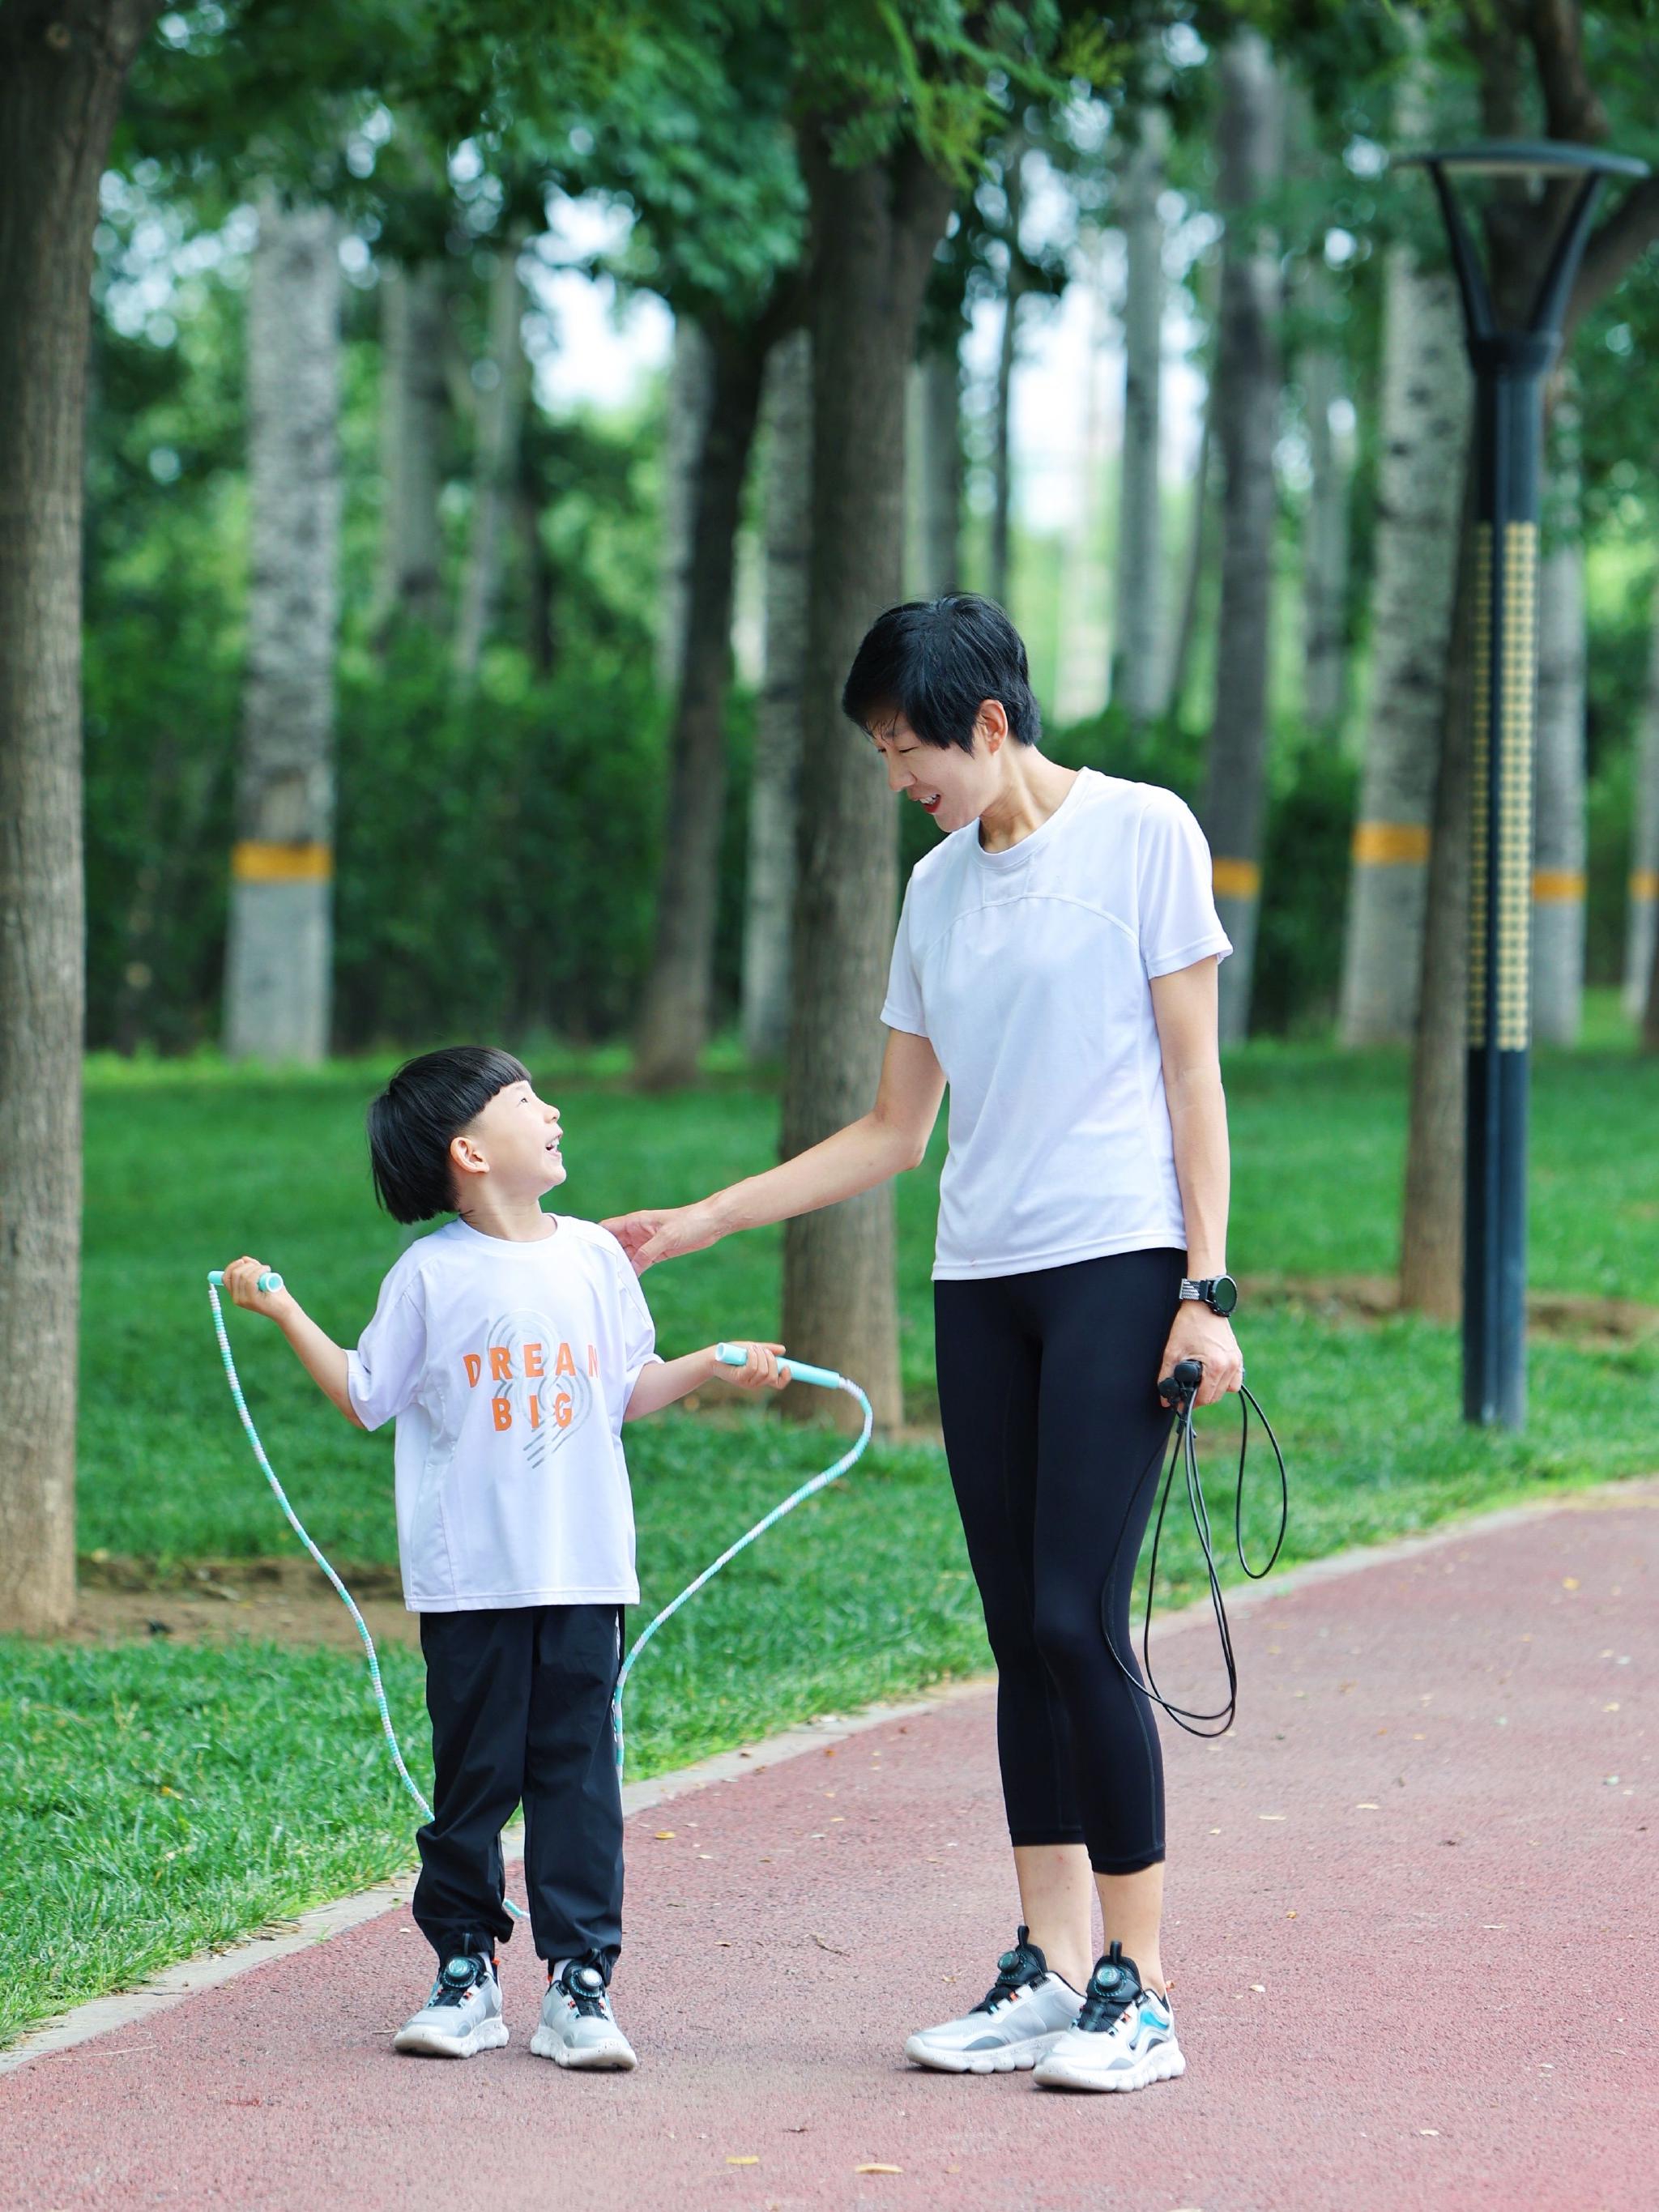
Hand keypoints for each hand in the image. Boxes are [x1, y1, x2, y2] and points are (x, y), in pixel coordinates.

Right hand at [221, 1256, 292, 1320]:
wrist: (286, 1309)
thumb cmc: (275, 1293)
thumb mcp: (262, 1277)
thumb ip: (252, 1268)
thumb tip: (244, 1259)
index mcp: (236, 1294)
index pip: (225, 1278)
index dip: (232, 1266)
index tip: (243, 1260)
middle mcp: (237, 1298)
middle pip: (235, 1274)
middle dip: (248, 1265)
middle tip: (260, 1267)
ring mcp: (244, 1300)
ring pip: (243, 1276)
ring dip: (256, 1268)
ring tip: (266, 1269)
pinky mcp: (252, 1300)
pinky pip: (251, 1280)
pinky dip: (259, 1271)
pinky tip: (267, 1270)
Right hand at [602, 1200, 722, 1273]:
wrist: (712, 1223)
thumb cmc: (689, 1222)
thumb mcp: (667, 1237)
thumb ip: (647, 1252)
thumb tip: (631, 1268)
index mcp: (635, 1221)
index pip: (607, 1228)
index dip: (594, 1238)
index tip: (583, 1252)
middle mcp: (637, 1232)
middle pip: (614, 1244)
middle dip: (605, 1257)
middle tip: (593, 1273)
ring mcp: (646, 1243)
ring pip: (626, 1256)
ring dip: (619, 1266)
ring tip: (608, 1280)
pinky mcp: (657, 1252)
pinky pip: (640, 1263)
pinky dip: (634, 1271)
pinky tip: (627, 1282)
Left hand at [713, 1341, 790, 1391]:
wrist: (716, 1354)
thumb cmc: (734, 1352)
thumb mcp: (754, 1349)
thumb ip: (768, 1350)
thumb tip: (783, 1350)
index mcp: (761, 1378)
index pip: (779, 1384)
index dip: (786, 1377)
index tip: (787, 1366)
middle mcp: (755, 1383)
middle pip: (772, 1376)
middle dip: (771, 1360)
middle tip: (763, 1349)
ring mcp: (747, 1382)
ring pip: (763, 1372)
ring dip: (761, 1356)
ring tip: (753, 1348)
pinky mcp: (739, 1378)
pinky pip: (753, 1368)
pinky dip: (754, 1357)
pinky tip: (750, 1350)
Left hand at [1158, 1303, 1241, 1407]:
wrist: (1203, 1304)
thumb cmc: (1188, 1325)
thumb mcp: (1172, 1351)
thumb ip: (1166, 1376)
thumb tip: (1165, 1398)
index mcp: (1216, 1365)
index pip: (1204, 1397)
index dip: (1189, 1403)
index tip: (1179, 1403)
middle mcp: (1230, 1365)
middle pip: (1216, 1396)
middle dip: (1199, 1398)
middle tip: (1185, 1393)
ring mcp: (1236, 1361)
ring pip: (1226, 1390)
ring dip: (1212, 1391)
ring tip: (1198, 1384)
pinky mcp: (1237, 1356)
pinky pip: (1235, 1380)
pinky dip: (1224, 1382)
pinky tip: (1211, 1376)